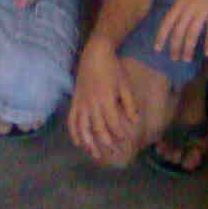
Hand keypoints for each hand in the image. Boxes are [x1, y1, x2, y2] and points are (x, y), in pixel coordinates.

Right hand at [68, 38, 139, 159]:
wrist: (95, 54)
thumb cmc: (113, 68)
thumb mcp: (125, 85)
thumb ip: (129, 104)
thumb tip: (135, 121)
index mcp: (106, 100)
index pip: (113, 123)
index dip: (119, 134)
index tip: (125, 139)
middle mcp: (92, 104)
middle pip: (98, 129)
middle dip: (106, 143)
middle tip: (113, 153)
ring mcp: (81, 103)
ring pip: (83, 128)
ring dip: (89, 143)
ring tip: (95, 154)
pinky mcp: (75, 101)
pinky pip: (72, 120)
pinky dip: (74, 133)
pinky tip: (78, 142)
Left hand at [154, 0, 207, 62]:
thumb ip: (184, 3)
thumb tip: (179, 17)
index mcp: (181, 0)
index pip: (167, 21)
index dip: (161, 36)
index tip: (157, 49)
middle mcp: (189, 5)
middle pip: (178, 30)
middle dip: (175, 46)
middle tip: (174, 59)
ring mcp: (203, 8)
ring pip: (192, 33)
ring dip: (188, 48)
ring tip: (187, 59)